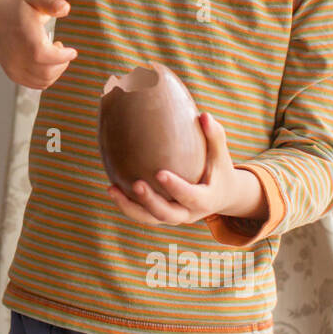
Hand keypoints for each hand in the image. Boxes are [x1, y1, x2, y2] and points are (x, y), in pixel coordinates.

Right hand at [0, 0, 77, 89]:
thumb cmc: (20, 8)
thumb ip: (51, 2)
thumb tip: (65, 9)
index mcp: (22, 37)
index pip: (44, 55)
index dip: (62, 57)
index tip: (72, 51)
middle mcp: (15, 56)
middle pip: (46, 71)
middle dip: (61, 63)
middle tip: (60, 47)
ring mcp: (13, 67)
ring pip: (44, 80)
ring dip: (56, 70)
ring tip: (53, 53)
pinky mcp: (13, 75)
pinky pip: (37, 84)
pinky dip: (48, 76)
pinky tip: (47, 62)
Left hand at [105, 112, 239, 225]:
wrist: (220, 195)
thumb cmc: (218, 169)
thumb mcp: (221, 156)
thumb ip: (214, 137)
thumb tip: (204, 115)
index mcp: (206, 201)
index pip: (190, 197)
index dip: (175, 187)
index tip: (159, 173)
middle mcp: (188, 213)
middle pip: (167, 213)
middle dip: (150, 201)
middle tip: (136, 184)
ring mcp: (173, 216)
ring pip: (149, 218)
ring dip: (129, 206)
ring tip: (112, 189)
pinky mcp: (161, 215)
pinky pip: (142, 214)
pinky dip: (126, 204)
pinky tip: (112, 187)